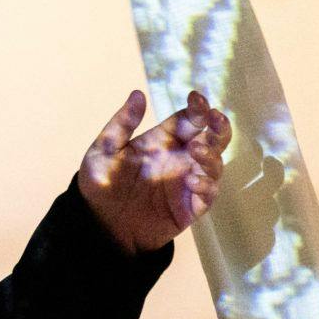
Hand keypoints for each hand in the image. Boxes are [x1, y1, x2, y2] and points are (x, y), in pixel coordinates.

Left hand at [76, 88, 230, 254]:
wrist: (99, 224)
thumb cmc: (101, 183)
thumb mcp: (105, 150)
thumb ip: (122, 123)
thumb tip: (137, 94)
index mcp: (163, 140)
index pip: (189, 119)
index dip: (197, 108)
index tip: (196, 99)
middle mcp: (181, 158)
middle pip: (212, 138)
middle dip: (219, 126)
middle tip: (215, 118)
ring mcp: (188, 181)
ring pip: (215, 163)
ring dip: (211, 155)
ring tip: (197, 150)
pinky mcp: (191, 206)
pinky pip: (208, 194)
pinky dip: (206, 185)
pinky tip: (193, 181)